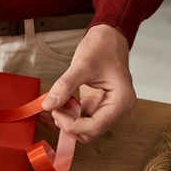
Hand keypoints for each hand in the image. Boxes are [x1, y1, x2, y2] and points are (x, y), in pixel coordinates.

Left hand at [40, 24, 135, 142]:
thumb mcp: (82, 65)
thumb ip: (65, 86)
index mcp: (122, 101)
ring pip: (85, 129)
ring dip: (68, 123)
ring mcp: (108, 109)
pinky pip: (81, 119)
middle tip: (54, 110)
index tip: (56, 112)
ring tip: (54, 107)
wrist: (109, 39)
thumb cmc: (104, 48)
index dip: (73, 125)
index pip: (96, 126)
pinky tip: (57, 106)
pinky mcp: (98, 106)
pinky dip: (68, 117)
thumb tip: (49, 104)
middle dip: (70, 125)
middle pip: (91, 132)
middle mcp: (118, 109)